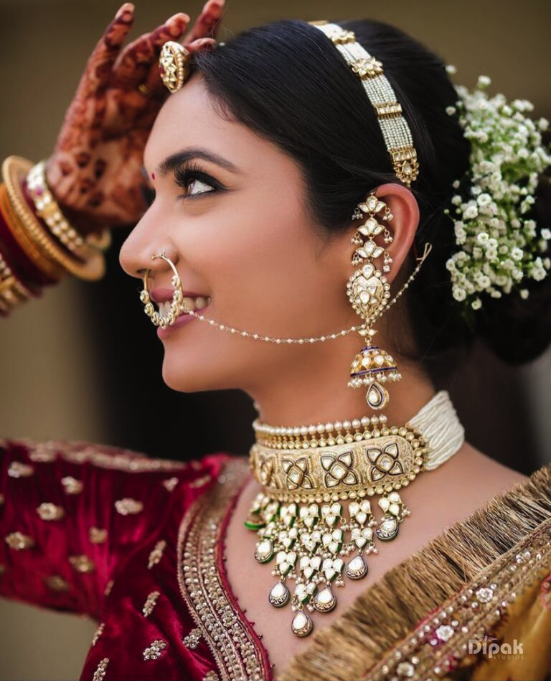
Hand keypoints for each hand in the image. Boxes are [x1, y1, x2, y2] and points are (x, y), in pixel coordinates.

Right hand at [45, 1, 224, 233]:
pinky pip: (101, 62)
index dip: (209, 60)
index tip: (235, 41)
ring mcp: (116, 96)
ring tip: (181, 21)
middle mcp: (141, 100)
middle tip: (217, 7)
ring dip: (161, 38)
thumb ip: (190, 174)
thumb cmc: (124, 195)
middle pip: (171, 60)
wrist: (84, 206)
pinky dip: (113, 37)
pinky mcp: (90, 97)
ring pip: (141, 58)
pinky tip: (128, 15)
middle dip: (193, 35)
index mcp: (162, 118)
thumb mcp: (166, 181)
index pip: (189, 80)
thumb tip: (230, 184)